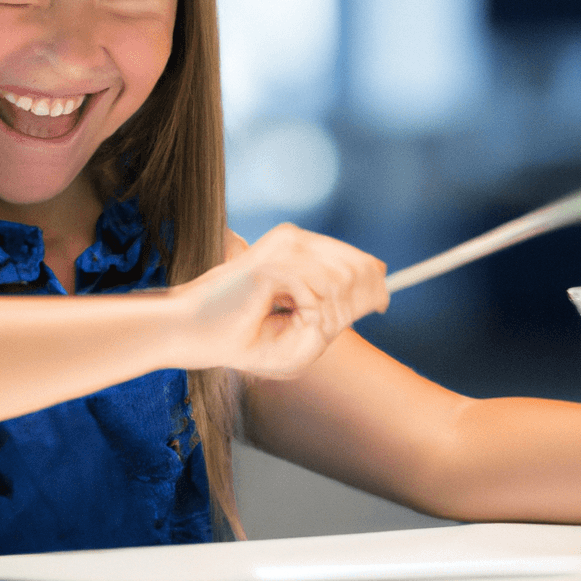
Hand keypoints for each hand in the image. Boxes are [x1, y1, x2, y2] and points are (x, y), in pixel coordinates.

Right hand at [178, 223, 388, 378]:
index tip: (384, 303)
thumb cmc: (244, 338)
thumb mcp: (306, 332)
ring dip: (322, 315)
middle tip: (312, 325)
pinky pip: (315, 293)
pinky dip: (305, 315)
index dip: (377, 282)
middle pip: (358, 268)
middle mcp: (295, 242)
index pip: (357, 259)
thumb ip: (341, 312)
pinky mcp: (271, 263)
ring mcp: (282, 249)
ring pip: (339, 280)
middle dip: (349, 305)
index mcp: (301, 252)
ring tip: (291, 322)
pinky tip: (280, 315)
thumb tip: (381, 289)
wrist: (195, 335)